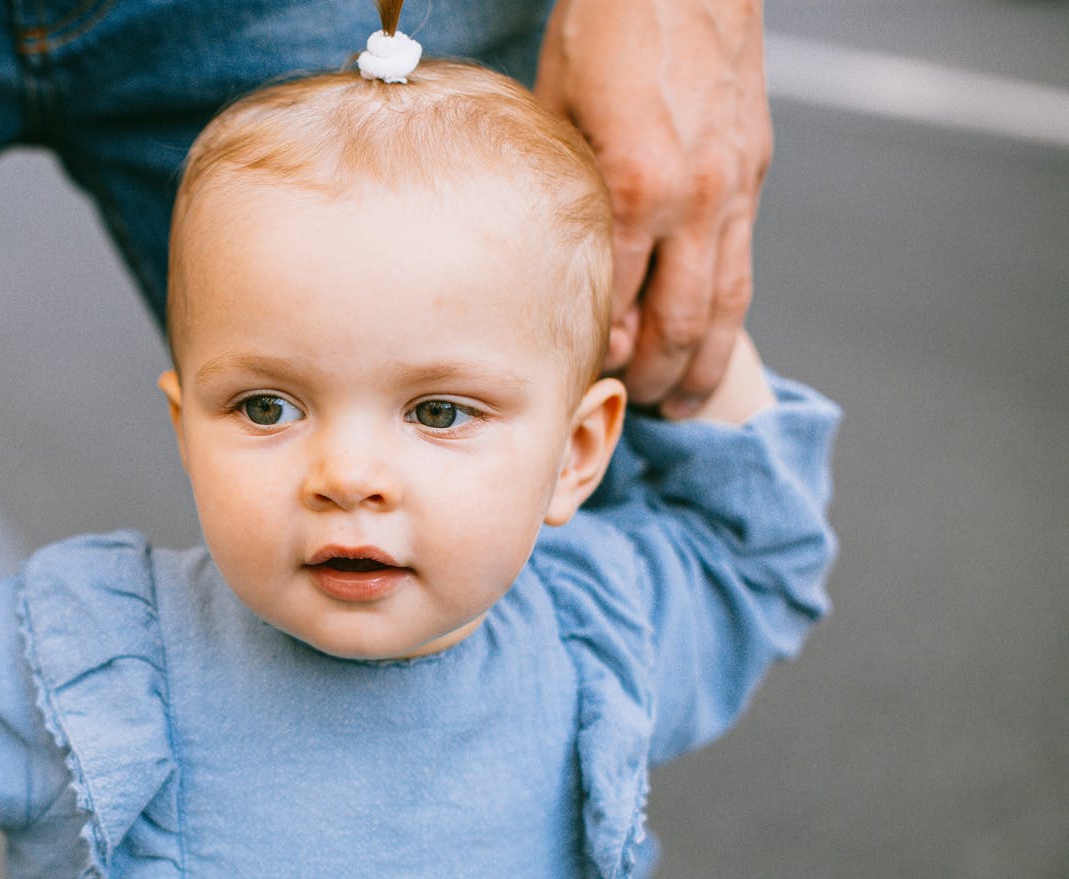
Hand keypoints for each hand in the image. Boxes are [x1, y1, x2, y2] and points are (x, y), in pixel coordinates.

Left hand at [535, 0, 770, 417]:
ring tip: (686, 407)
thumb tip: (553, 259)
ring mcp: (733, 185)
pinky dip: (726, 311)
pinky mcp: (753, 168)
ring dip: (704, 362)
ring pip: (726, 302)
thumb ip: (563, 191)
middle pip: (680, 321)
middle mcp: (694, 198)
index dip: (601, 352)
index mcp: (636, 188)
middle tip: (638, 412)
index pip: (618, 303)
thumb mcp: (557, 111)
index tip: (580, 380)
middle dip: (657, 378)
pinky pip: (741, 258)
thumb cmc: (605, 29)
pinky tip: (709, 337)